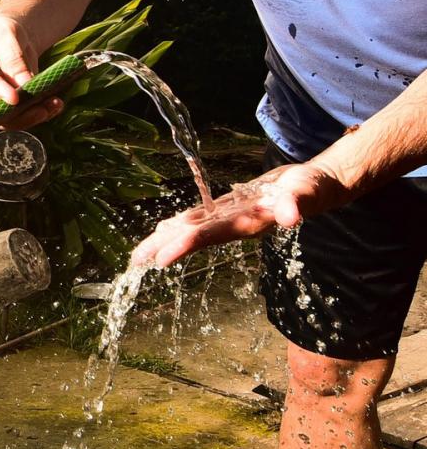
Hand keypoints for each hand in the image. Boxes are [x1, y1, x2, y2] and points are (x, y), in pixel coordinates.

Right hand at [0, 12, 63, 129]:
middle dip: (17, 114)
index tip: (15, 98)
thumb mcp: (6, 34)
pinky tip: (54, 105)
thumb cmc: (2, 31)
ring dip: (32, 116)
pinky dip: (40, 113)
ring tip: (54, 104)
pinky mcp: (7, 108)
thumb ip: (13, 58)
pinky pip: (22, 117)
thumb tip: (25, 84)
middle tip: (40, 109)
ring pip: (8, 120)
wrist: (10, 38)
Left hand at [132, 162, 346, 267]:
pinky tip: (163, 228)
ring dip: (165, 240)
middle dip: (164, 248)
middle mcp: (232, 225)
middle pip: (191, 237)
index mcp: (245, 224)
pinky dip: (181, 224)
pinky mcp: (229, 210)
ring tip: (139, 254)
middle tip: (135, 261)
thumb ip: (295, 205)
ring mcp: (229, 219)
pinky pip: (200, 218)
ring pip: (191, 230)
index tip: (159, 260)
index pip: (208, 236)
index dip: (183, 246)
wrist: (314, 187)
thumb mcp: (304, 194)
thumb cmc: (310, 190)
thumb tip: (291, 217)